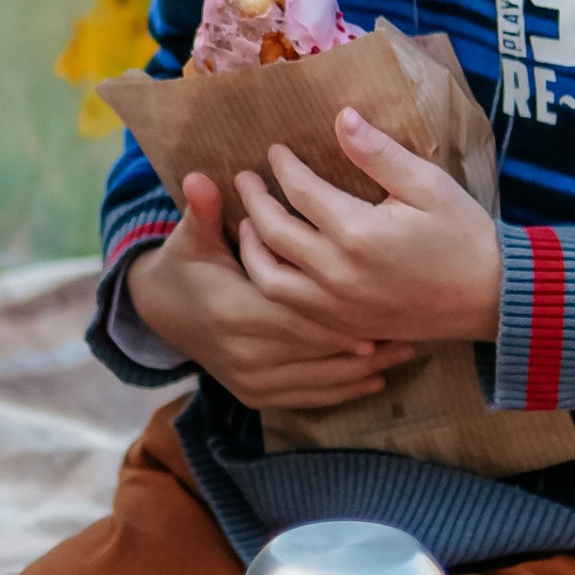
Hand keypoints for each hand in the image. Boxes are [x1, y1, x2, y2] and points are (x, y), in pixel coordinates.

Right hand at [126, 169, 416, 411]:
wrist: (161, 313)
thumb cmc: (185, 265)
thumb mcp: (192, 236)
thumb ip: (204, 211)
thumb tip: (197, 177)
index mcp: (234, 312)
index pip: (300, 314)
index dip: (342, 311)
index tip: (382, 302)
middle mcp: (244, 354)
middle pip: (319, 349)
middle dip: (366, 341)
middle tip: (413, 328)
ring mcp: (249, 381)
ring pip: (320, 379)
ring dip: (366, 369)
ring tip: (408, 350)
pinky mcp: (255, 396)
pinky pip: (308, 397)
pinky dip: (344, 390)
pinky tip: (378, 378)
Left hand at [232, 109, 503, 346]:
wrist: (490, 298)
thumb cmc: (463, 235)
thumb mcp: (428, 184)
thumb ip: (379, 153)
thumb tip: (342, 118)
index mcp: (359, 233)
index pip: (301, 191)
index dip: (283, 166)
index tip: (275, 150)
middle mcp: (339, 273)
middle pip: (274, 233)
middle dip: (254, 200)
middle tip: (246, 179)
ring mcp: (339, 306)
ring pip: (271, 279)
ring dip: (251, 249)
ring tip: (247, 224)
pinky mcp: (345, 325)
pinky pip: (291, 307)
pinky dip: (273, 282)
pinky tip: (274, 261)